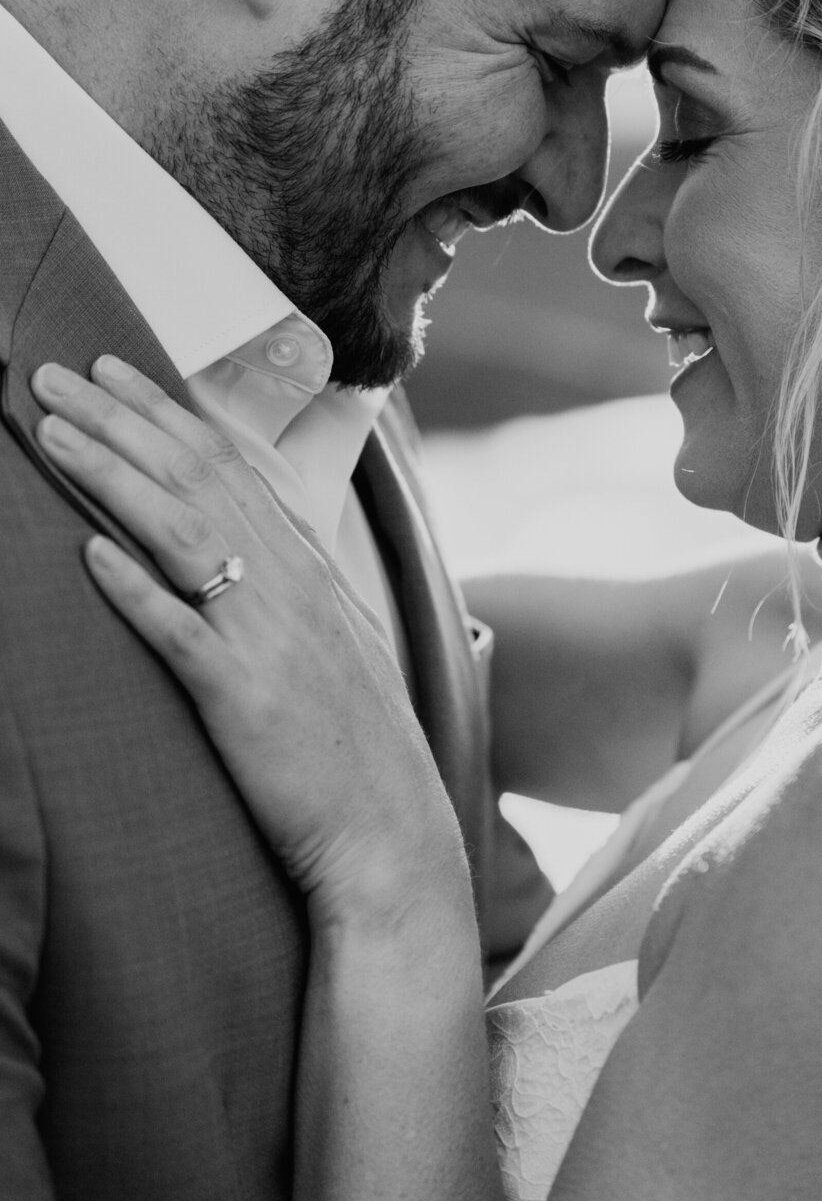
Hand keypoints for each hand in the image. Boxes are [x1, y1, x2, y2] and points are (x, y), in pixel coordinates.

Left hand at [31, 356, 472, 936]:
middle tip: (58, 371)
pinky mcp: (244, 699)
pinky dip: (134, 589)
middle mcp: (289, 584)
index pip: (227, 464)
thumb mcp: (334, 640)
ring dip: (112, 474)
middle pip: (195, 478)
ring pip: (182, 532)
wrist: (390, 830)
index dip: (162, 411)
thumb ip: (289, 583)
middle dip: (121, 417)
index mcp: (307, 566)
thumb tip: (243, 541)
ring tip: (51, 430)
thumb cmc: (356, 744)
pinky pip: (181, 634)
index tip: (110, 370)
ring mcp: (268, 637)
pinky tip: (87, 552)